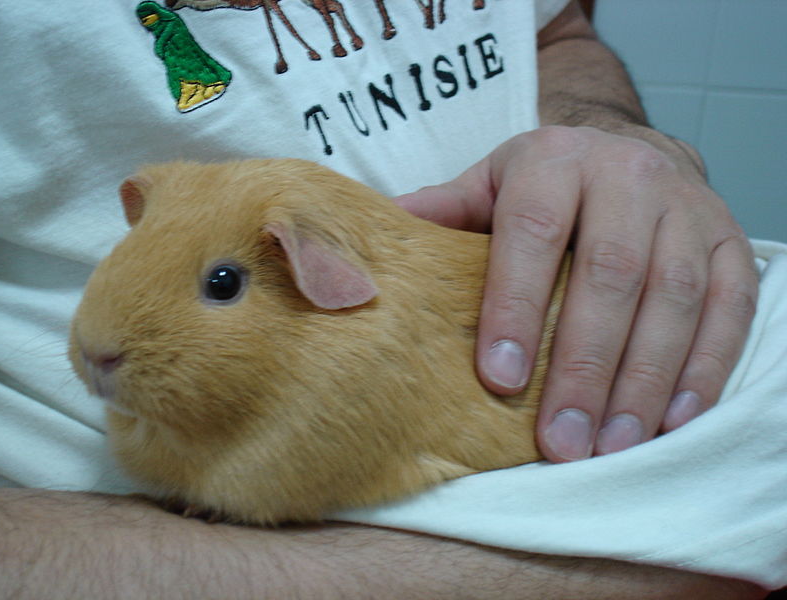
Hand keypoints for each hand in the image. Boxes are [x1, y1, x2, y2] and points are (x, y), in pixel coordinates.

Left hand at [395, 126, 757, 461]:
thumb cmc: (547, 184)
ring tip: (610, 445)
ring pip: (673, 298)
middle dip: (584, 365)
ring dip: (644, 381)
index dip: (515, 307)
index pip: (531, 235)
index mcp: (553, 160)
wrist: (629, 151)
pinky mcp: (730, 242)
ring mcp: (688, 208)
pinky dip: (704, 367)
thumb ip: (441, 215)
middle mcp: (627, 175)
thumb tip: (374, 251)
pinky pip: (730, 308)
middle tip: (560, 440)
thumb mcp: (489, 186)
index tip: (499, 380)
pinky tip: (672, 420)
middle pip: (610, 275)